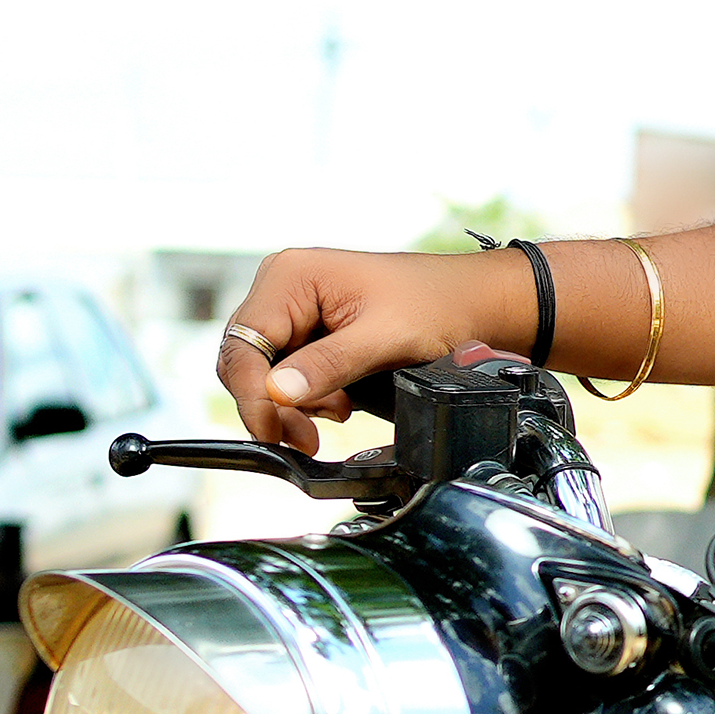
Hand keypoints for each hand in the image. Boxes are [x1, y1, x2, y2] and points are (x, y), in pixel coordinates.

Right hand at [217, 244, 520, 447]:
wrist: (471, 304)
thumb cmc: (436, 304)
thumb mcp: (384, 339)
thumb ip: (330, 364)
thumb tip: (280, 391)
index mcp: (291, 276)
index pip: (243, 344)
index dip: (253, 396)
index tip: (276, 433)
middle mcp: (283, 287)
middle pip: (246, 363)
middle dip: (275, 406)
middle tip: (308, 437)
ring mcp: (294, 309)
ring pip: (265, 374)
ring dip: (294, 406)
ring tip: (338, 411)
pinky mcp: (309, 331)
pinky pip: (288, 375)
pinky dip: (307, 399)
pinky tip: (338, 403)